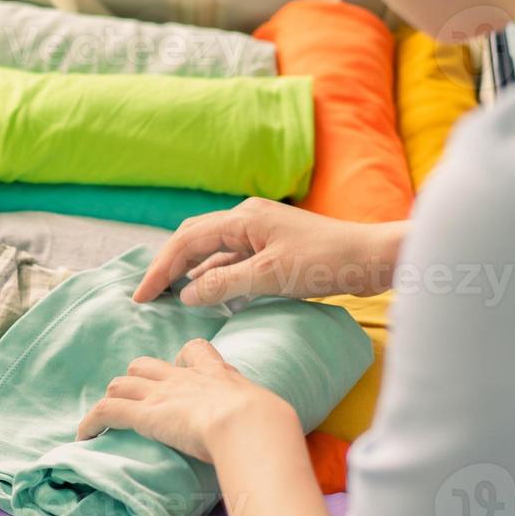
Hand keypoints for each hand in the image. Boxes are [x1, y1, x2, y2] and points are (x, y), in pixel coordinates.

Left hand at [76, 339, 299, 463]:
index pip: (195, 351)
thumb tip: (276, 444)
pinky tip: (84, 435)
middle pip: (146, 365)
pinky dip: (91, 422)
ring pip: (121, 384)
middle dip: (137, 380)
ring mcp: (161, 394)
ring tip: (107, 417)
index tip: (180, 372)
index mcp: (216, 374)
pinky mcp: (144, 414)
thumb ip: (264, 422)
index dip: (182, 361)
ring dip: (112, 399)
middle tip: (138, 400)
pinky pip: (107, 411)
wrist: (250, 423)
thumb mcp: (268, 415)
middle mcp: (183, 378)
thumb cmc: (267, 423)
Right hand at [132, 198, 406, 306]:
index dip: (160, 269)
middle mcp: (247, 220)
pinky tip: (207, 295)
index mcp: (243, 218)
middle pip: (193, 240)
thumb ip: (225, 283)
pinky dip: (214, 277)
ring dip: (189, 272)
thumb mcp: (271, 276)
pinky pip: (232, 260)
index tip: (140, 296)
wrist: (373, 258)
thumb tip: (187, 293)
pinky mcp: (273, 249)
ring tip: (168, 297)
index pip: (186, 241)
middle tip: (147, 296)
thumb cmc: (326, 262)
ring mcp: (261, 233)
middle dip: (168, 266)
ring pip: (212, 251)